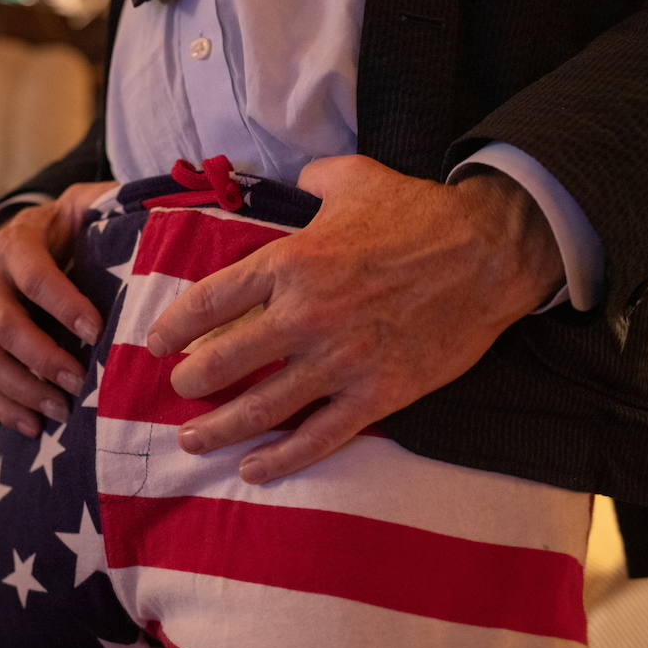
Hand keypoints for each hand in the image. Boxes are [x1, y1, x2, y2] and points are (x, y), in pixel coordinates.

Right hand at [0, 181, 116, 436]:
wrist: (16, 241)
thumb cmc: (65, 230)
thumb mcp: (83, 206)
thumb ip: (108, 203)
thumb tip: (151, 206)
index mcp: (16, 243)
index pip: (35, 276)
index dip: (64, 305)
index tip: (98, 332)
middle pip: (5, 326)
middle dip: (44, 358)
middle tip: (80, 383)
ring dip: (24, 390)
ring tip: (61, 411)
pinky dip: (3, 408)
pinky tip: (33, 426)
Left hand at [146, 155, 562, 483]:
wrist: (491, 252)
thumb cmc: (418, 213)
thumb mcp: (352, 178)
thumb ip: (310, 181)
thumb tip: (292, 181)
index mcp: (290, 261)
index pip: (210, 300)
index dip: (173, 326)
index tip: (156, 342)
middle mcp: (305, 314)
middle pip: (224, 360)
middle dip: (191, 381)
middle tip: (178, 390)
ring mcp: (341, 360)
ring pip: (262, 407)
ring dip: (219, 428)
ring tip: (192, 439)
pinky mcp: (378, 394)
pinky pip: (319, 436)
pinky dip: (282, 458)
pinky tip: (253, 468)